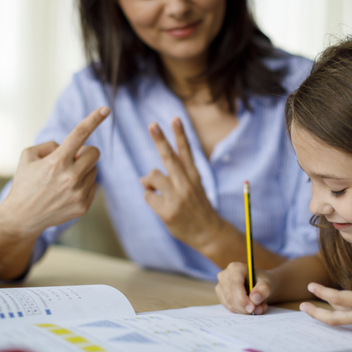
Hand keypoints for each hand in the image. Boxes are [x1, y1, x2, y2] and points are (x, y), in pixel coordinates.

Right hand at [0, 107, 109, 237]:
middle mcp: (70, 177)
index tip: (105, 109)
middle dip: (85, 152)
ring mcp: (78, 193)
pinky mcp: (84, 206)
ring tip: (63, 180)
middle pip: (94, 153)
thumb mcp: (28, 156)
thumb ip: (51, 145)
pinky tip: (67, 191)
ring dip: (82, 170)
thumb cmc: (25, 182)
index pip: (79, 134)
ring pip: (94, 169)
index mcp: (56, 162)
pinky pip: (94, 185)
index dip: (94, 119)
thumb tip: (70, 147)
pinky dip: (83, 184)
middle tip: (71, 159)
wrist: (22, 217)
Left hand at [140, 118, 223, 249]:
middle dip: (160, 140)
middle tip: (152, 125)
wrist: (208, 233)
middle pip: (169, 158)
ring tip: (154, 189)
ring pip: (152, 176)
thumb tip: (143, 178)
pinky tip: (158, 204)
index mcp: (194, 176)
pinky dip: (150, 198)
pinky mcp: (167, 211)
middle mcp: (186, 184)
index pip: (186, 151)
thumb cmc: (197, 207)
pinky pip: (148, 196)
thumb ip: (173, 178)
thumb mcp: (193, 187)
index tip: (175, 119)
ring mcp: (177, 198)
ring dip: (148, 181)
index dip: (180, 135)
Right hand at [216, 262, 272, 314]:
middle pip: (230, 297)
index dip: (242, 299)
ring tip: (259, 307)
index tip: (252, 308)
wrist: (259, 284)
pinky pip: (229, 308)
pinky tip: (251, 308)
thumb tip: (254, 299)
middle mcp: (224, 275)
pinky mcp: (221, 296)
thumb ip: (263, 290)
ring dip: (244, 311)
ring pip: (229, 304)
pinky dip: (241, 311)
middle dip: (244, 307)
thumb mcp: (267, 284)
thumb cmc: (261, 282)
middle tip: (258, 310)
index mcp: (235, 268)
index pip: (235, 286)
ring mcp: (220, 286)